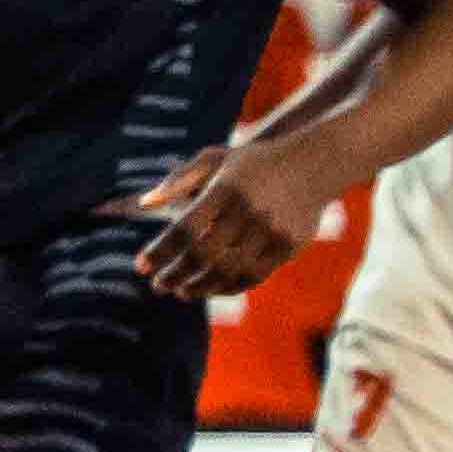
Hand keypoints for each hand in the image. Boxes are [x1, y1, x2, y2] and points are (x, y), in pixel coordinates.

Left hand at [133, 137, 328, 299]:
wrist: (313, 163)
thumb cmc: (253, 162)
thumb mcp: (215, 159)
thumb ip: (178, 180)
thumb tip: (143, 204)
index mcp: (224, 190)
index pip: (184, 229)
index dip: (160, 251)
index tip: (139, 266)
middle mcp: (248, 213)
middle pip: (203, 255)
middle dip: (175, 274)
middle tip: (156, 286)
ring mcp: (271, 231)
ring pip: (229, 271)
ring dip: (201, 287)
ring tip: (180, 292)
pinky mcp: (289, 246)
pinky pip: (255, 276)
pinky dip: (229, 287)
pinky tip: (211, 289)